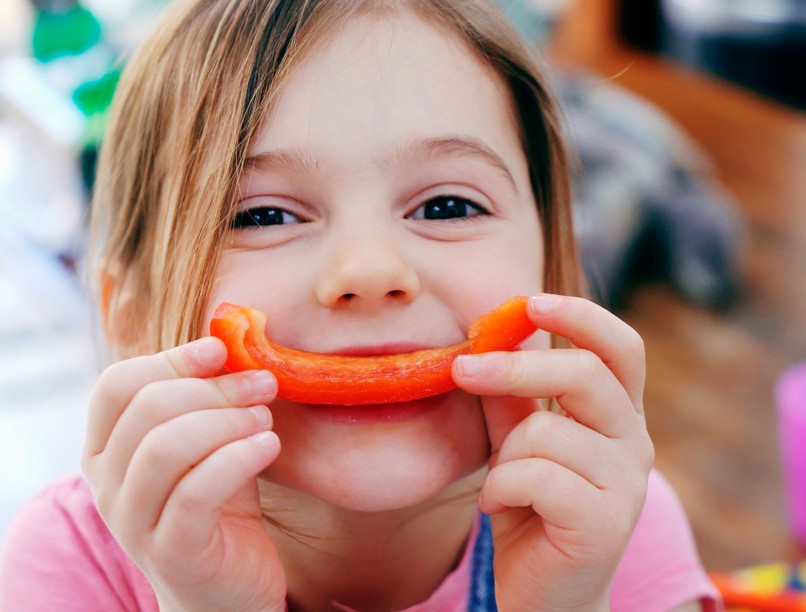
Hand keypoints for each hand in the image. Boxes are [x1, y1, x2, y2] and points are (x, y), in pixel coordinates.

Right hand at [81, 337, 285, 611]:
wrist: (226, 589)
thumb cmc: (219, 504)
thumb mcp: (210, 444)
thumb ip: (210, 401)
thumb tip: (234, 341)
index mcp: (106, 448)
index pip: (118, 383)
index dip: (172, 358)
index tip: (222, 351)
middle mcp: (106, 483)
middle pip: (149, 408)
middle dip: (216, 387)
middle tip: (265, 383)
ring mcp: (132, 521)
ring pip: (167, 446)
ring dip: (228, 420)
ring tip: (265, 420)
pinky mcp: (171, 550)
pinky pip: (196, 492)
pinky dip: (238, 457)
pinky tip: (269, 447)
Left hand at [453, 294, 653, 610]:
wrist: (541, 593)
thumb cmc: (529, 508)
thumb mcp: (514, 441)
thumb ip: (509, 395)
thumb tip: (485, 338)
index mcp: (618, 415)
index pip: (620, 348)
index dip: (581, 316)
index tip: (529, 302)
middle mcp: (633, 443)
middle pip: (586, 374)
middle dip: (516, 367)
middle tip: (461, 367)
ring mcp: (626, 485)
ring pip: (546, 431)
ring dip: (504, 456)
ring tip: (501, 486)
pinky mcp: (604, 523)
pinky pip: (535, 476)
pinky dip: (501, 489)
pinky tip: (501, 509)